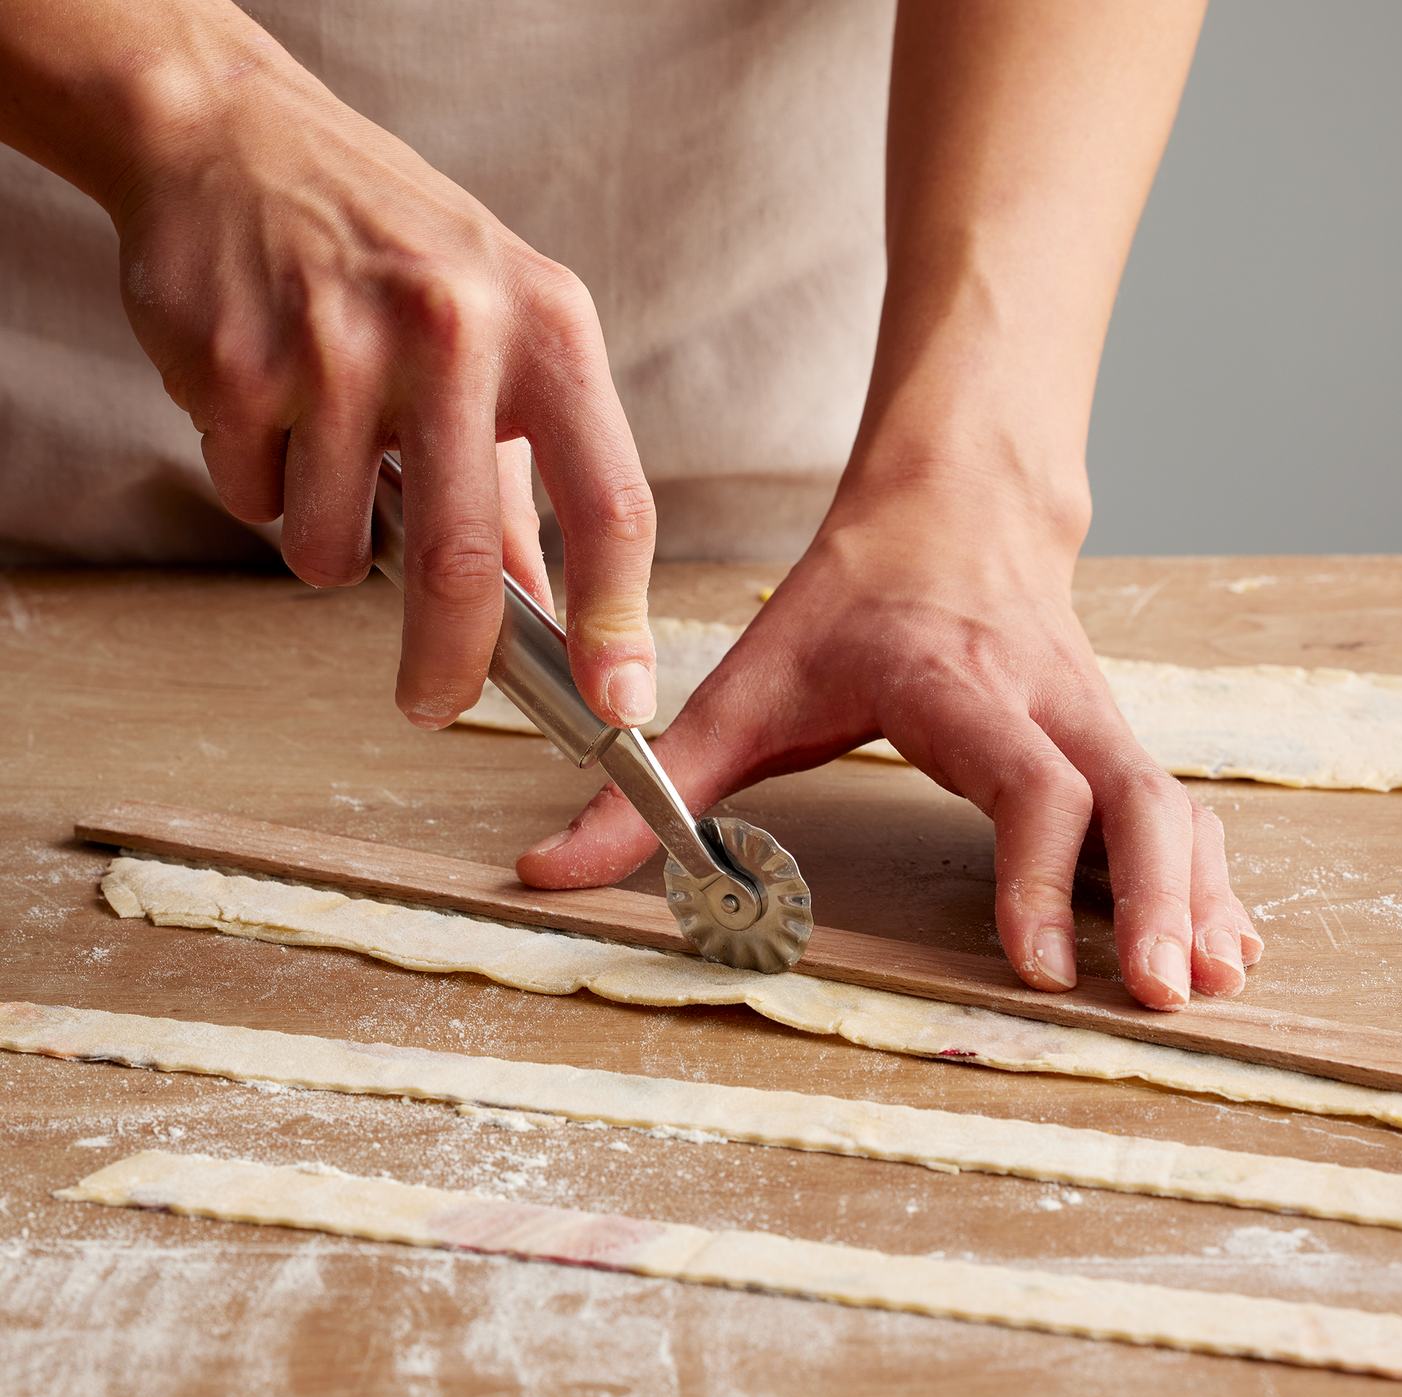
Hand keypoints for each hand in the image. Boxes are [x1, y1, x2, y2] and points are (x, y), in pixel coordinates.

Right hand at [0, 0, 656, 728]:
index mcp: (548, 329)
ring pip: (332, 550)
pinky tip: (271, 402)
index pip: (609, 503)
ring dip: (328, 543)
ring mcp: (339, 346)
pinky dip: (264, 484)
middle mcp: (454, 331)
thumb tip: (537, 618)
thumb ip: (522, 487)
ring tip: (328, 445)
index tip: (617, 700)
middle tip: (433, 703)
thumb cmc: (393, 251)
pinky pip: (255, 500)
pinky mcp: (240, 365)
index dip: (616, 619)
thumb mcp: (500, 339)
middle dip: (446, 664)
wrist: (235, 138)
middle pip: (460, 562)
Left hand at [519, 471, 1263, 1010]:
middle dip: (1157, 896)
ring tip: (1204, 988)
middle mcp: (1041, 694)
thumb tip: (548, 869)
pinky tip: (1219, 941)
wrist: (949, 509)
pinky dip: (1204, 874)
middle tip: (1153, 997)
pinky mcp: (1110, 732)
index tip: (1034, 963)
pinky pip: (1177, 804)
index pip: (1026, 773)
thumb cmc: (846, 604)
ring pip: (1176, 801)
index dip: (1038, 867)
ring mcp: (1091, 710)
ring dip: (1198, 894)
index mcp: (951, 676)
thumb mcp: (744, 684)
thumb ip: (654, 780)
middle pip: (1135, 793)